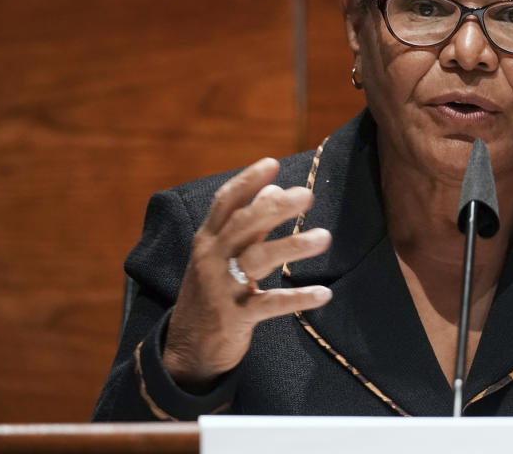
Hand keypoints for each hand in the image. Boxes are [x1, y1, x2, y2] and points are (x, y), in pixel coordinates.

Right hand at [163, 157, 331, 390]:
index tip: (273, 163)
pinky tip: (324, 294)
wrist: (187, 349)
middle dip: (275, 207)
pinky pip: (270, 304)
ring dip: (293, 246)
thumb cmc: (212, 292)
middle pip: (243, 225)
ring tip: (325, 237)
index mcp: (208, 240)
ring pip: (257, 259)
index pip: (225, 202)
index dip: (247, 181)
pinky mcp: (234, 318)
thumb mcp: (223, 256)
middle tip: (306, 196)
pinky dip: (298, 298)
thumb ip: (250, 225)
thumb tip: (275, 190)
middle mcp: (211, 259)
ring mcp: (221, 288)